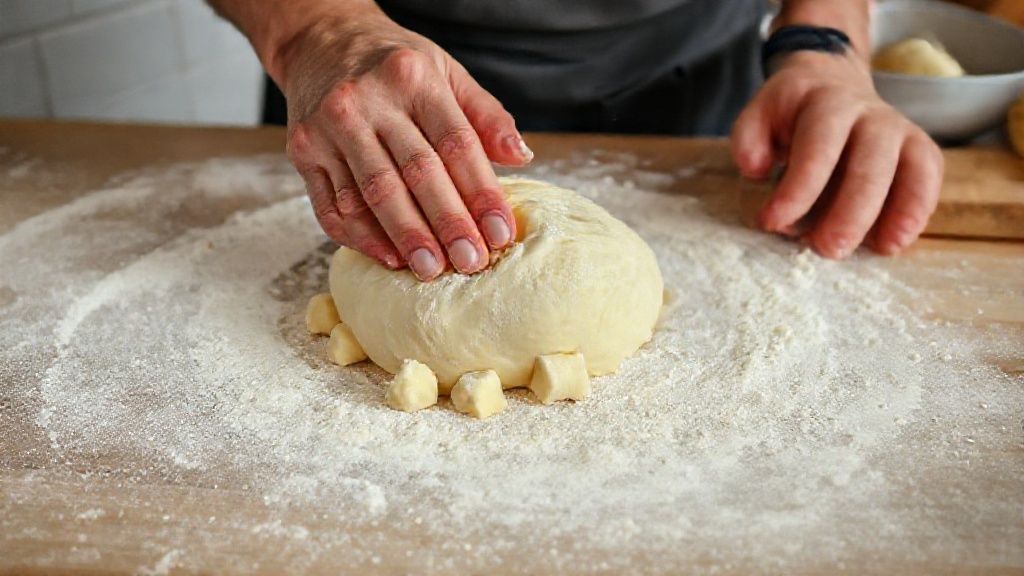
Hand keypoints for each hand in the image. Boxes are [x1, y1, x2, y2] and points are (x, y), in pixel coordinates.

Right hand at [281, 8, 531, 279]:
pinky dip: (361, 237)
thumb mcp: (446, 72)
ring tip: (432, 269)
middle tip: (470, 262)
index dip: (481, 193)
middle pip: (416, 172)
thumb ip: (485, 115)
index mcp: (412, 78)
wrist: (320, 43)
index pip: (455, 143)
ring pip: (372, 194)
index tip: (500, 233)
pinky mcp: (303, 151)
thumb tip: (521, 156)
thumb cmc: (394, 66)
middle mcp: (367, 100)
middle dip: (447, 223)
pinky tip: (388, 257)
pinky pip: (332, 205)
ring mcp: (329, 126)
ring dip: (405, 237)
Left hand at [731, 50, 943, 257]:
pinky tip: (895, 242)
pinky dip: (918, 211)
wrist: (832, 83)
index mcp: (826, 103)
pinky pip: (928, 178)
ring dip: (895, 214)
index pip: (818, 146)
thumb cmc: (792, 114)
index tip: (773, 222)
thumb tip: (756, 169)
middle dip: (850, 212)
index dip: (798, 188)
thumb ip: (748, 139)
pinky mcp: (919, 149)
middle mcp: (870, 113)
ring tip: (878, 250)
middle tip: (826, 249)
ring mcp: (900, 130)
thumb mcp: (759, 114)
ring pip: (910, 169)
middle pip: (870, 163)